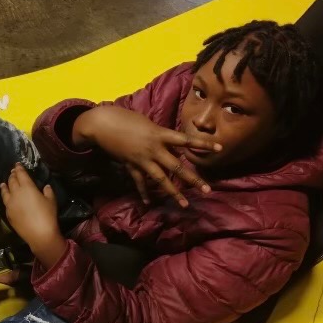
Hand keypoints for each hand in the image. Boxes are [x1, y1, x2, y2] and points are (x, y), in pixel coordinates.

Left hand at [0, 164, 62, 250]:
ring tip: (4, 183)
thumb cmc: (47, 215)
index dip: (19, 168)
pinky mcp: (8, 213)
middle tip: (13, 172)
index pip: (21, 174)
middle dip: (13, 175)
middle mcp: (16, 193)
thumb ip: (48, 191)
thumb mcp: (51, 200)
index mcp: (27, 187)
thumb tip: (45, 187)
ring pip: (5, 190)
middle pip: (12, 181)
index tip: (17, 165)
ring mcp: (10, 203)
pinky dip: (4, 195)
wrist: (39, 233)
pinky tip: (5, 196)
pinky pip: (5, 201)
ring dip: (5, 185)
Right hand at [72, 106, 219, 206]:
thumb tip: (174, 146)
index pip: (186, 140)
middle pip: (177, 166)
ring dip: (173, 192)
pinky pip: (139, 182)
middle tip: (207, 190)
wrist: (102, 124)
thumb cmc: (126, 118)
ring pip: (161, 179)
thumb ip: (161, 136)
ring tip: (185, 204)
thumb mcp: (148, 123)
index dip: (203, 144)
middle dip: (192, 179)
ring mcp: (142, 159)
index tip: (220, 148)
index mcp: (159, 134)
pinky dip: (144, 192)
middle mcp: (153, 149)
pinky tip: (149, 202)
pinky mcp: (130, 166)